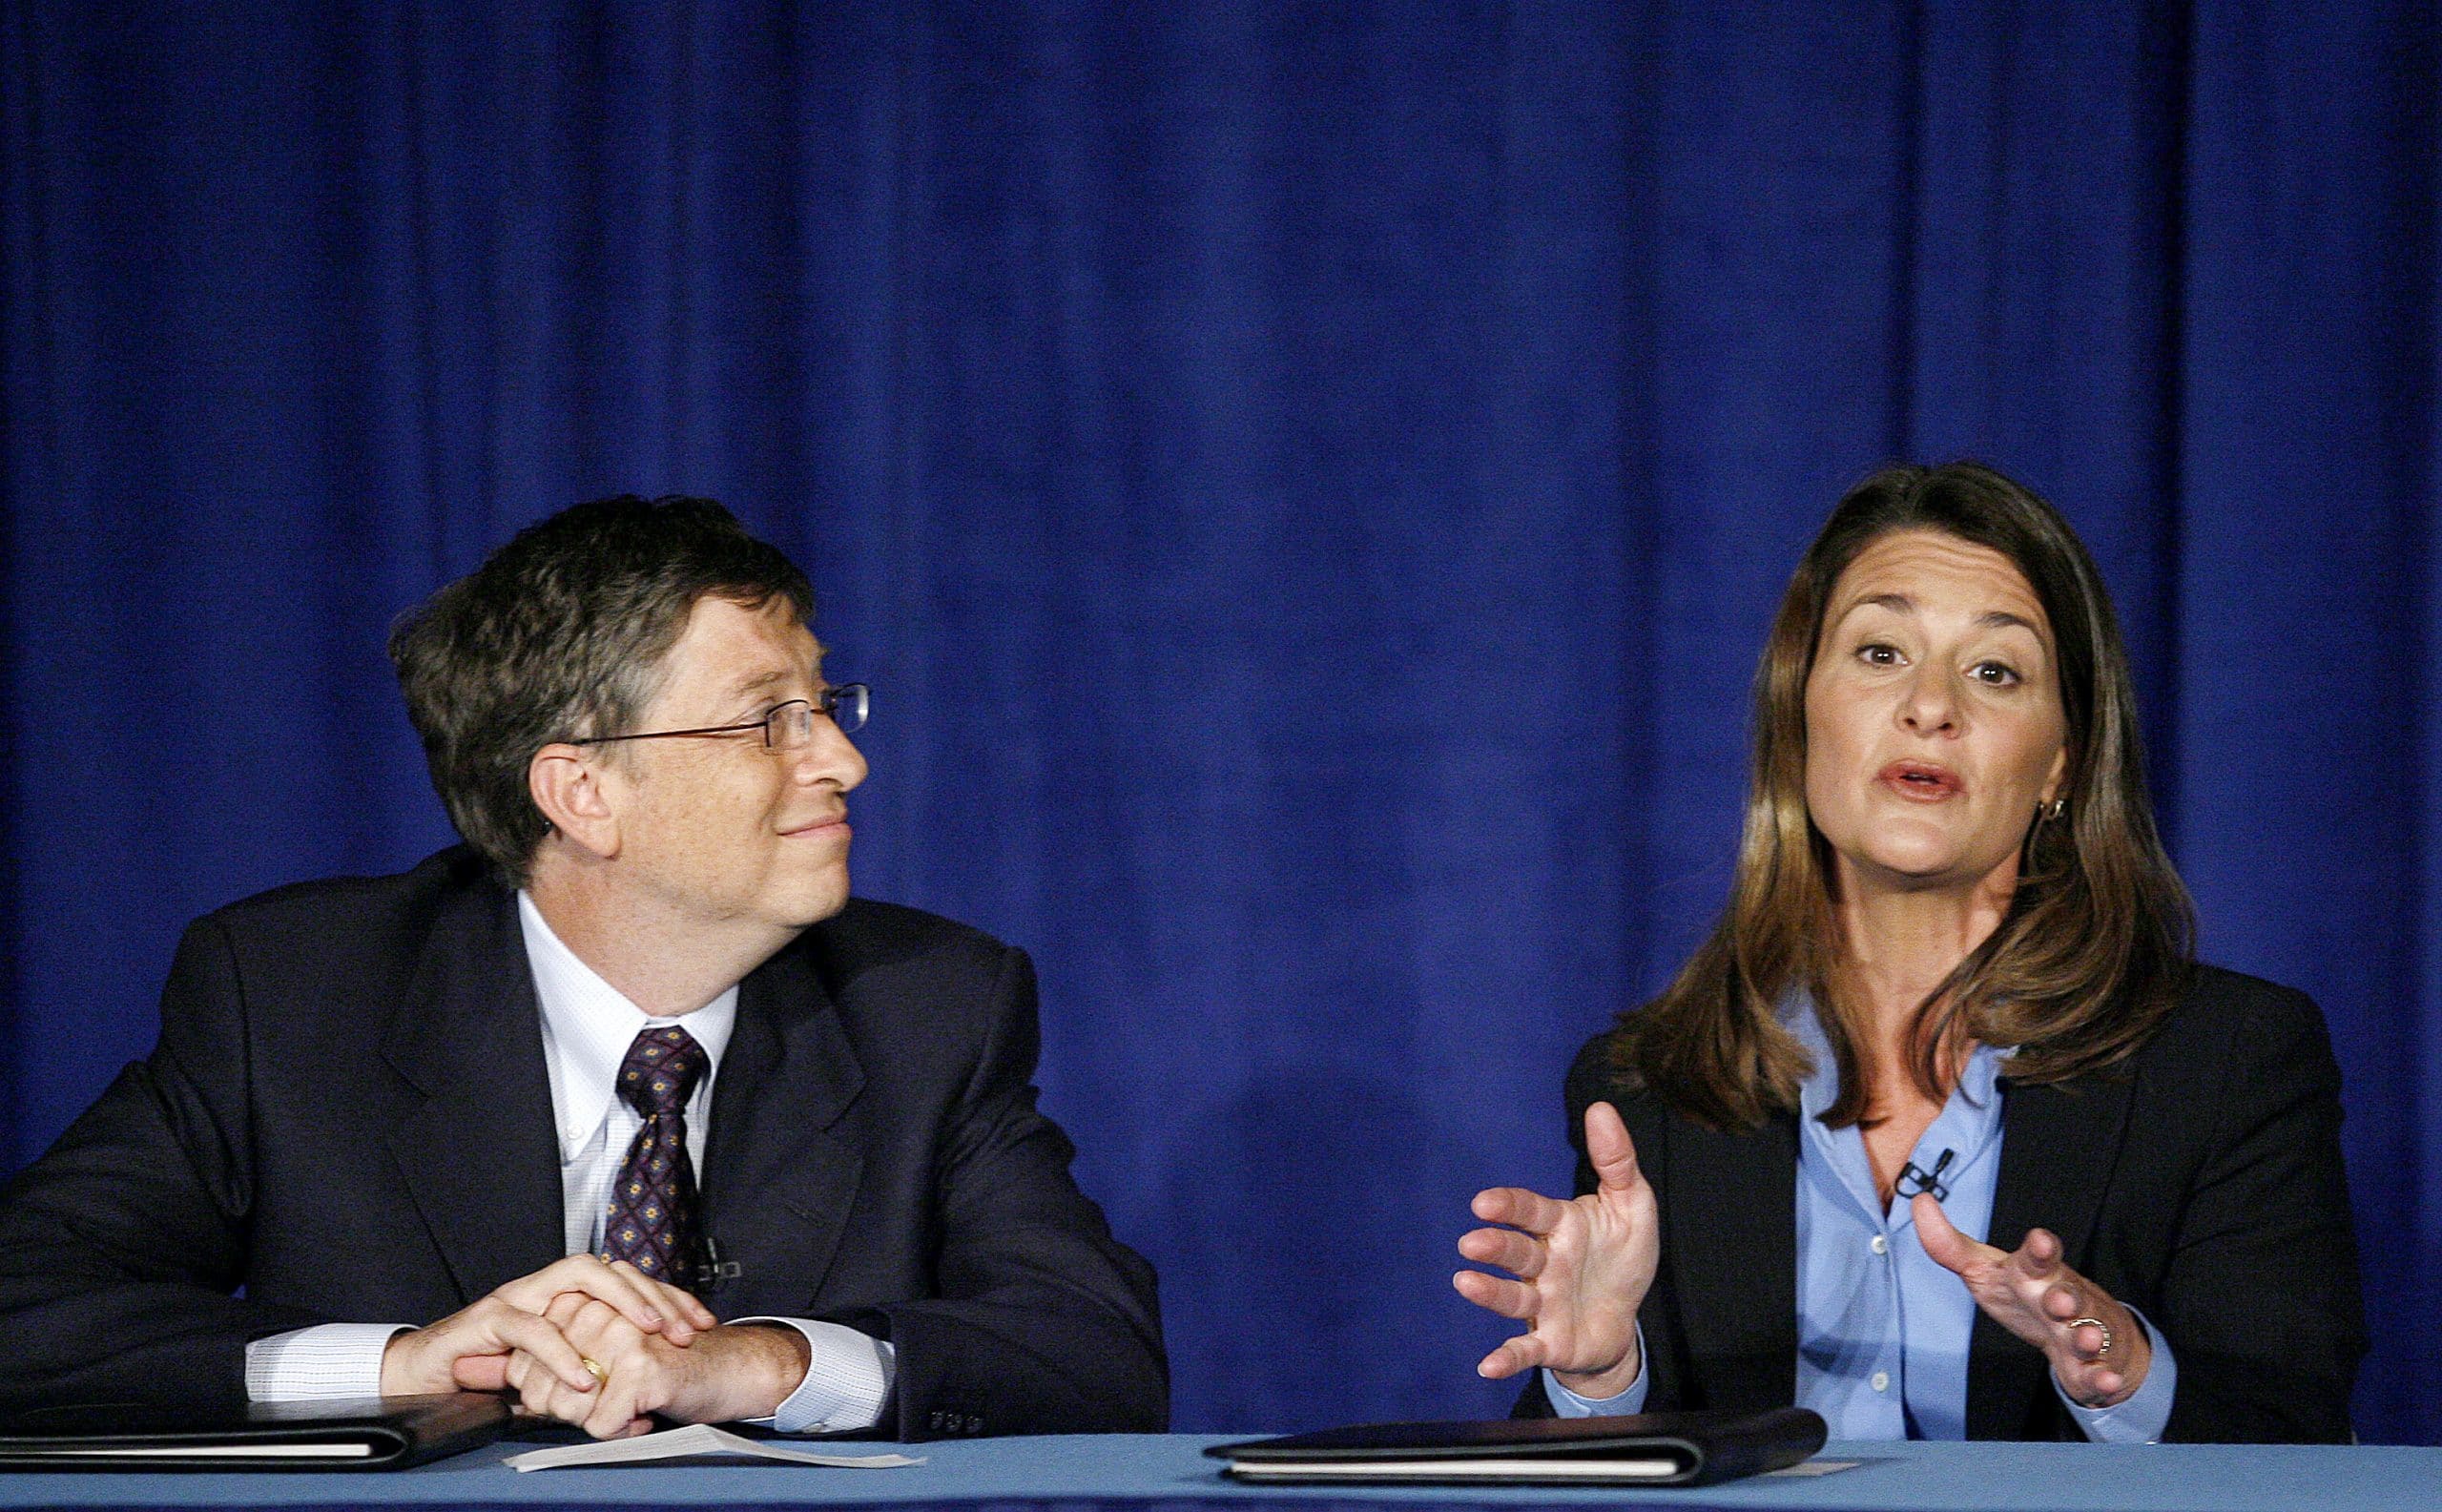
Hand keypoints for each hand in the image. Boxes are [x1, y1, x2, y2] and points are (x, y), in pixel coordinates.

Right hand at [379, 1255, 718, 1396]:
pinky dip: (560, 1350)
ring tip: (650, 1332)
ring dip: (619, 1301)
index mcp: (567, 1296)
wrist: (423, 1377)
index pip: (627, 1280)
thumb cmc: (490, 1374)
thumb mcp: (555, 1376)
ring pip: (577, 1277)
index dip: (668, 1297)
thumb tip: (642, 1408)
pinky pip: (530, 1327)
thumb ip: (592, 1379)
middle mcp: (546, 1288)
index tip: (703, 1321)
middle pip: (611, 1269)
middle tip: (684, 1327)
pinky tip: (583, 1373)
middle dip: (654, 1294)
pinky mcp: (488, 1320)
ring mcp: (518, 1297)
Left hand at [505, 1296, 814, 1438]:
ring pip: (570, 1408)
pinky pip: (602, 1424)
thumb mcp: (601, 1348)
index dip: (546, 1393)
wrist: (730, 1367)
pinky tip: (645, 1414)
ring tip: (630, 1406)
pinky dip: (622, 1430)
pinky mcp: (640, 1368)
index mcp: (581, 1303)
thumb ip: (545, 1354)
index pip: (523, 1363)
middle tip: (609, 1402)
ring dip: (598, 1420)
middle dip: (570, 1411)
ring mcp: (618, 1338)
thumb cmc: (665, 1361)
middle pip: (542, 1389)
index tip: (584, 1392)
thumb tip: (473, 1372)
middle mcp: (595, 1312)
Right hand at [1453, 1101, 1657, 1396]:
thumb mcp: (1633, 1205)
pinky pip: (1526, 1348)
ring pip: (1513, 1297)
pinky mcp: (1551, 1340)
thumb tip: (1601, 1107)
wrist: (1625, 1319)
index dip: (1508, 1207)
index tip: (1484, 1204)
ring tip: (1465, 1282)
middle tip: (1473, 1244)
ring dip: (1489, 1292)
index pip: (1530, 1212)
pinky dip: (1507, 1356)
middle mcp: (1545, 1264)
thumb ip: (1616, 1160)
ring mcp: (1544, 1303)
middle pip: (1516, 1254)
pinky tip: (1487, 1365)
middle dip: (1494, 1247)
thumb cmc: (1621, 1257)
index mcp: (1561, 1227)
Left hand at [1913, 1192, 2151, 1406]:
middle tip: (2059, 1301)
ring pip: (2088, 1332)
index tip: (2040, 1241)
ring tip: (2084, 1338)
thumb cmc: (2026, 1293)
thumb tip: (1920, 1203)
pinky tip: (2105, 1379)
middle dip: (2064, 1298)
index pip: (2038, 1257)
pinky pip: (2100, 1371)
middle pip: (2067, 1295)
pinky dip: (2104, 1377)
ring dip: (2087, 1336)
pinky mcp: (2092, 1366)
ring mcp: (2082, 1331)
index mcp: (2036, 1274)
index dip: (2039, 1250)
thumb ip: (1950, 1244)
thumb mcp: (1985, 1269)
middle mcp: (2064, 1298)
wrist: (2081, 1327)